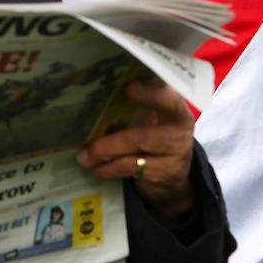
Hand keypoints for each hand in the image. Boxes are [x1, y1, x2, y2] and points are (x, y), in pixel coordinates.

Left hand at [76, 79, 195, 226]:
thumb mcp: (155, 114)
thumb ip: (136, 104)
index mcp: (175, 108)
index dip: (150, 95)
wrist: (176, 168)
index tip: (130, 88)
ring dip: (103, 157)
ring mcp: (173, 155)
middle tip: (84, 145)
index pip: (167, 99)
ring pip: (131, 158)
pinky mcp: (165, 174)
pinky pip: (131, 170)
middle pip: (140, 137)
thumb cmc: (156, 131)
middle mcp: (178, 131)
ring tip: (84, 157)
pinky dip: (109, 169)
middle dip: (108, 143)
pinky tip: (96, 167)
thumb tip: (95, 96)